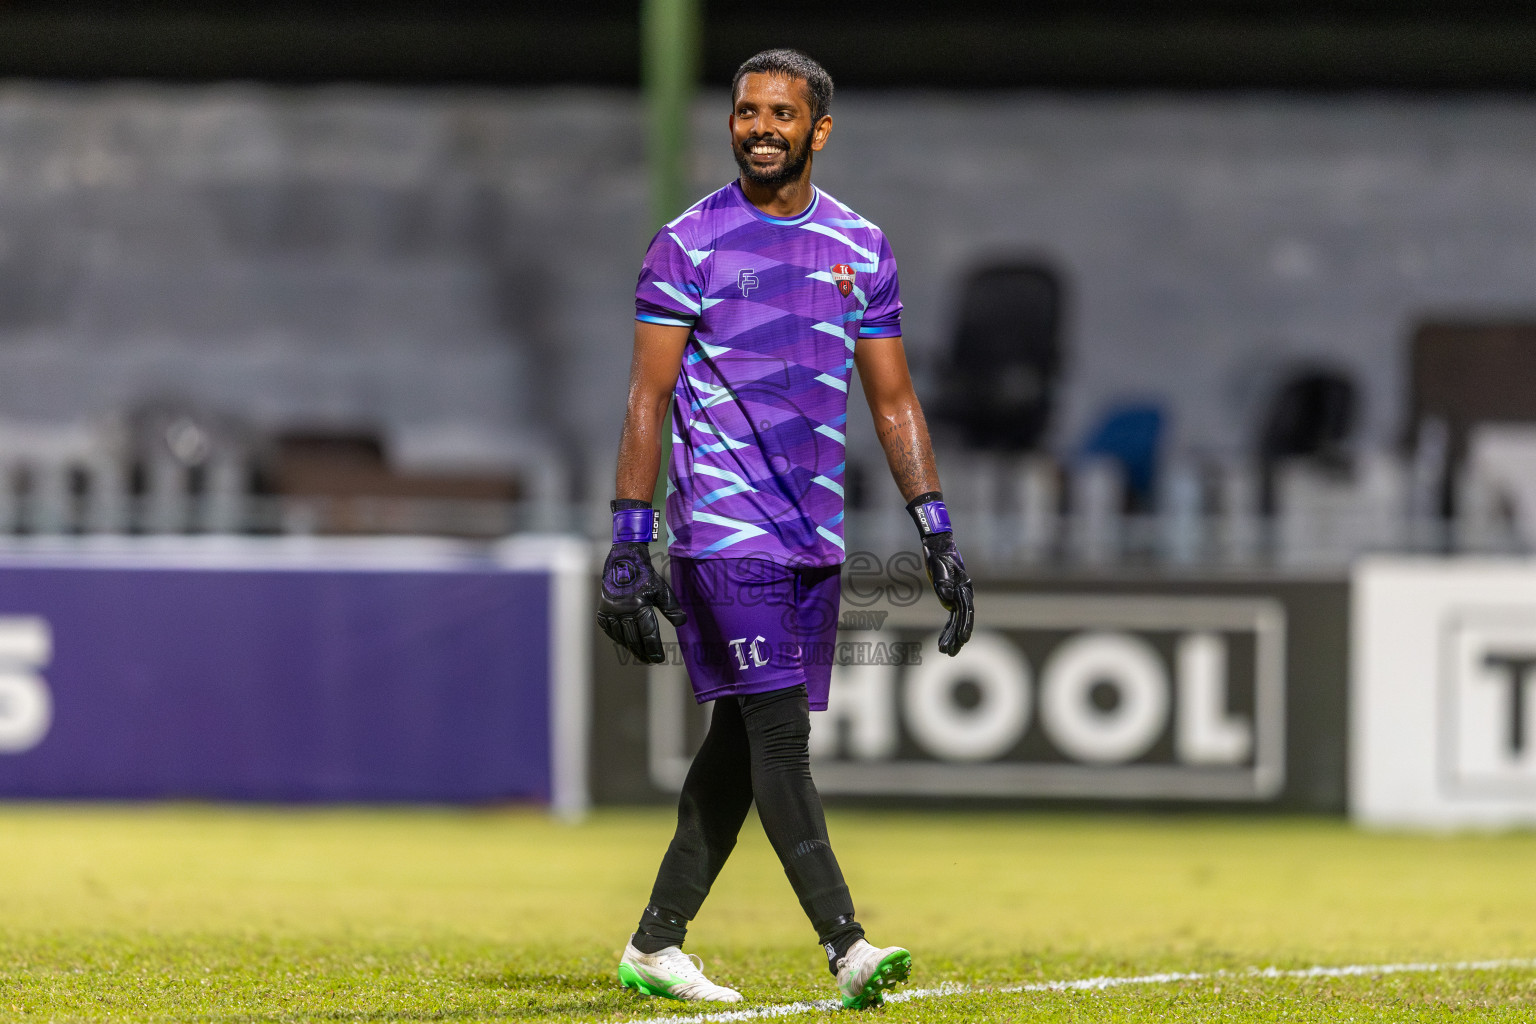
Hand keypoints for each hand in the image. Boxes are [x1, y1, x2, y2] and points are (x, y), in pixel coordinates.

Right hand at [597, 541, 686, 663]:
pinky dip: (619, 639)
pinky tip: (626, 644)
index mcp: (639, 606)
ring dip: (631, 648)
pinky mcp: (603, 613)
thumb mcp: (661, 590)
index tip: (659, 659)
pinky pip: (610, 631)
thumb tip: (682, 623)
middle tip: (650, 660)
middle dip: (643, 652)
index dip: (654, 648)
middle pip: (634, 639)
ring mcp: (611, 613)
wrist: (623, 563)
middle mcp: (623, 611)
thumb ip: (671, 607)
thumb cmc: (645, 577)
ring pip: (622, 637)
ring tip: (640, 655)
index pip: (648, 634)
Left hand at [921, 532, 973, 656]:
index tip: (963, 640)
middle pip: (962, 620)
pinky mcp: (950, 598)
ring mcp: (958, 598)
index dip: (964, 627)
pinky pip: (951, 617)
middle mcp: (964, 595)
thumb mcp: (940, 572)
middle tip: (950, 653)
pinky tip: (945, 638)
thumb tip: (948, 602)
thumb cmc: (939, 559)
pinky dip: (948, 628)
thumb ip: (944, 587)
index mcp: (964, 589)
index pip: (966, 612)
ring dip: (952, 636)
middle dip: (956, 637)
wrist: (938, 547)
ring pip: (956, 621)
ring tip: (946, 651)